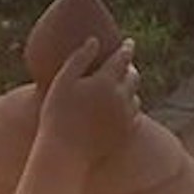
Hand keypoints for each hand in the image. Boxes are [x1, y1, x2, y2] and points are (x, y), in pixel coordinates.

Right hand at [40, 28, 142, 164]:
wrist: (65, 153)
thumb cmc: (57, 114)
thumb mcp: (62, 82)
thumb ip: (79, 58)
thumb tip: (95, 40)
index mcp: (105, 81)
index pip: (122, 58)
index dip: (126, 48)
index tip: (129, 42)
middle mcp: (120, 97)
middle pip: (133, 76)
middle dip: (130, 67)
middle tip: (127, 63)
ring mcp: (125, 116)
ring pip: (135, 95)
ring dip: (132, 88)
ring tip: (125, 84)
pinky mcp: (125, 132)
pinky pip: (135, 114)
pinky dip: (131, 106)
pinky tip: (124, 106)